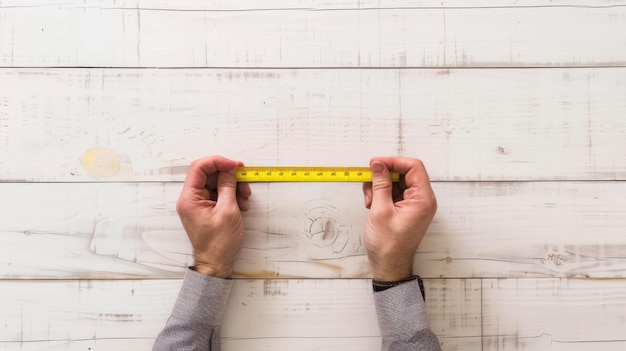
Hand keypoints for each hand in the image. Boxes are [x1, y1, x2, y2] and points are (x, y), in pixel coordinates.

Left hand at [176, 156, 250, 277]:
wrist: (217, 265)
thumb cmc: (219, 244)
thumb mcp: (228, 211)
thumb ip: (228, 186)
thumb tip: (230, 169)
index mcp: (189, 198)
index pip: (199, 167)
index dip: (218, 162)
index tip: (235, 165)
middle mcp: (190, 199)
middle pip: (209, 174)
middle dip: (229, 176)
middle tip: (244, 181)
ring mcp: (198, 204)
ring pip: (216, 184)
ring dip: (233, 187)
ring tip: (244, 198)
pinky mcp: (206, 209)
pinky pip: (218, 194)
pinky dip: (231, 196)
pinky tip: (241, 205)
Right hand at [362, 157, 436, 281]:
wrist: (389, 266)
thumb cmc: (388, 245)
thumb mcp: (380, 210)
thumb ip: (380, 184)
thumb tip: (378, 165)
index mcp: (423, 199)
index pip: (413, 167)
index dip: (394, 162)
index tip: (376, 164)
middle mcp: (422, 200)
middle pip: (404, 173)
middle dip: (383, 176)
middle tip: (368, 184)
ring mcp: (414, 205)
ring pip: (396, 182)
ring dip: (380, 187)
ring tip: (370, 201)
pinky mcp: (406, 209)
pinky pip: (394, 193)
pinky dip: (381, 195)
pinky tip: (372, 205)